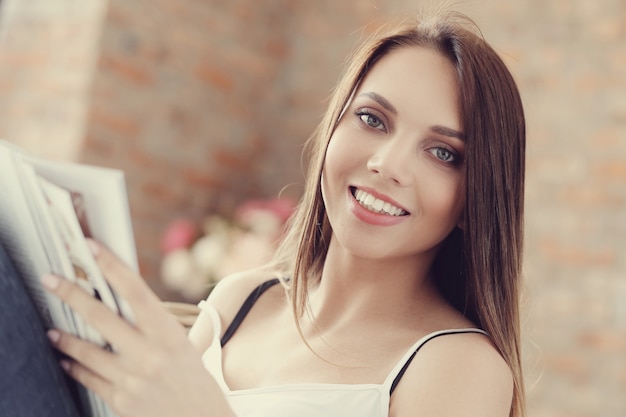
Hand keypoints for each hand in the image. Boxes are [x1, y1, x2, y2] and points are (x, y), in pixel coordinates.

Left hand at [42, 240, 233, 416]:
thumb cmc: (194, 380)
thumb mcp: (181, 345)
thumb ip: (153, 326)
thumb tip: (122, 302)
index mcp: (169, 334)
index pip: (135, 291)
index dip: (112, 266)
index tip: (91, 248)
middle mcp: (149, 353)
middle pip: (101, 316)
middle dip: (71, 294)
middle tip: (50, 279)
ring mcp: (132, 378)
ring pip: (86, 350)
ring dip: (64, 337)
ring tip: (51, 329)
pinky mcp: (120, 400)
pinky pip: (89, 378)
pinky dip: (75, 366)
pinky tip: (66, 360)